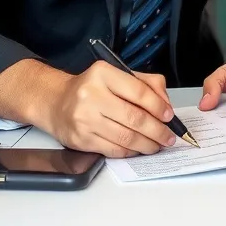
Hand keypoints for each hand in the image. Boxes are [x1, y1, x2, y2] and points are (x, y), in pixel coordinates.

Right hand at [43, 62, 178, 157]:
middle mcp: (91, 95)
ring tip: (157, 145)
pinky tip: (138, 149)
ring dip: (147, 144)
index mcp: (103, 74)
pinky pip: (113, 150)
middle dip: (157, 131)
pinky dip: (130, 152)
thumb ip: (146, 84)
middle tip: (168, 136)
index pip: (139, 92)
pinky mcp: (80, 140)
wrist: (56, 102)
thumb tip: (166, 106)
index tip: (169, 116)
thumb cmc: (92, 88)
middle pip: (134, 118)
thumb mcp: (118, 75)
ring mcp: (84, 119)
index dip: (158, 107)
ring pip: (125, 137)